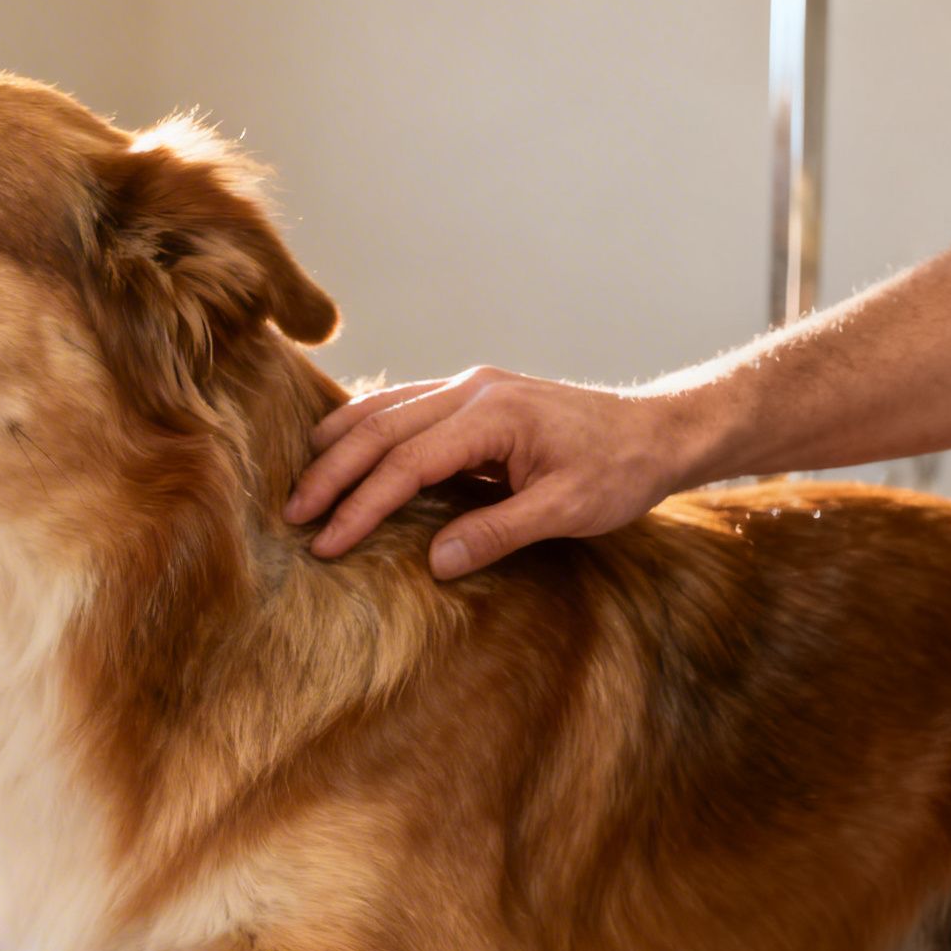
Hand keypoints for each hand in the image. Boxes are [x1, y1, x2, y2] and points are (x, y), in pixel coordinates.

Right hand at [284, 366, 702, 578]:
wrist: (657, 431)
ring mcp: (472, 387)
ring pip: (385, 408)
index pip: (407, 464)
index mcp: (494, 416)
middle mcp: (474, 390)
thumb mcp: (568, 511)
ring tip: (303, 482)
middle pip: (382, 429)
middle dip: (332, 473)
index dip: (362, 506)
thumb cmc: (619, 472)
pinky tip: (342, 446)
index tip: (328, 543)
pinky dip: (366, 427)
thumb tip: (434, 564)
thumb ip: (499, 533)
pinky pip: (405, 406)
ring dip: (340, 445)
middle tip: (293, 515)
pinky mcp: (475, 395)